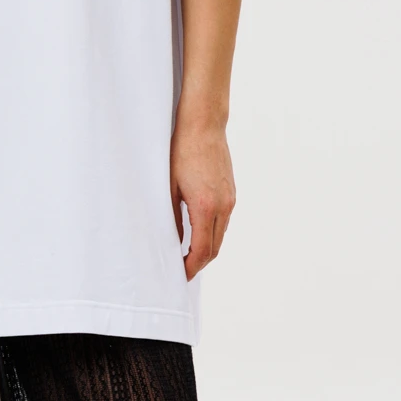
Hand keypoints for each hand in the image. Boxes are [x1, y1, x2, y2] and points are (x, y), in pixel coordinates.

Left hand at [170, 117, 235, 280]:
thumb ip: (172, 218)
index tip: (179, 276)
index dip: (191, 267)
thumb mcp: (168, 187)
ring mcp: (230, 199)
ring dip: (206, 249)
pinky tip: (198, 234)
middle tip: (182, 271)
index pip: (203, 250)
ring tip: (187, 256)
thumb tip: (173, 242)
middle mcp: (223, 206)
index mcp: (205, 206)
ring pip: (221, 235)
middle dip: (199, 263)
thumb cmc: (180, 152)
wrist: (203, 125)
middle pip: (215, 248)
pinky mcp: (231, 192)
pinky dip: (212, 234)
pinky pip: (223, 221)